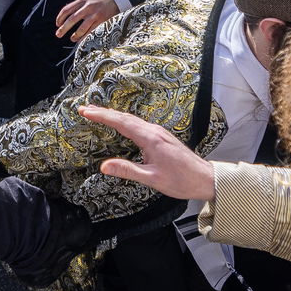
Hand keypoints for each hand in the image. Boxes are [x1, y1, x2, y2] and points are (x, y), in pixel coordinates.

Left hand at [55, 0, 117, 42]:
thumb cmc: (98, 0)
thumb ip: (77, 6)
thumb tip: (64, 16)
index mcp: (82, 0)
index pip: (67, 9)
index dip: (60, 18)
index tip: (58, 24)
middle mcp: (87, 7)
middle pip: (72, 19)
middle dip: (64, 28)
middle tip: (58, 35)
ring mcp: (95, 15)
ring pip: (82, 28)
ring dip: (75, 35)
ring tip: (72, 38)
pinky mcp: (102, 21)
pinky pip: (92, 32)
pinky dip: (85, 37)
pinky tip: (82, 40)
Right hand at [77, 105, 215, 201]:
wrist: (206, 179)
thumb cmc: (181, 181)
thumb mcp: (152, 179)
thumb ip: (127, 170)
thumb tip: (104, 166)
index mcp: (150, 139)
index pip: (121, 122)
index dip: (101, 116)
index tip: (85, 111)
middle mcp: (154, 131)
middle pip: (124, 117)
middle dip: (103, 112)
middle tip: (85, 109)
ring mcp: (159, 132)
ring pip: (131, 119)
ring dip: (113, 115)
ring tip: (97, 113)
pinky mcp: (161, 137)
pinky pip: (138, 124)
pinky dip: (124, 120)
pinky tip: (119, 123)